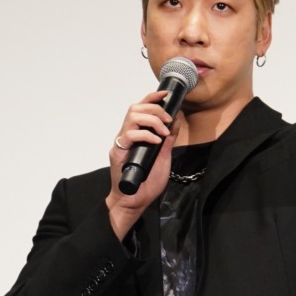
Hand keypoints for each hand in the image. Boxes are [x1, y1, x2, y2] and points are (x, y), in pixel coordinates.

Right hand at [104, 91, 177, 239]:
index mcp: (137, 133)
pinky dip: (145, 134)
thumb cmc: (147, 182)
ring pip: (131, 116)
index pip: (141, 108)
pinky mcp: (118, 152)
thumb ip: (168, 139)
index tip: (166, 94)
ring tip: (162, 131)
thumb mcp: (163, 156)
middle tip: (168, 120)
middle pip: (136, 107)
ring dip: (151, 119)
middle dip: (155, 109)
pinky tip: (156, 141)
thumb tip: (177, 120)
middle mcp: (127, 135)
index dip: (153, 98)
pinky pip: (129, 135)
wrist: (135, 201)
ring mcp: (122, 143)